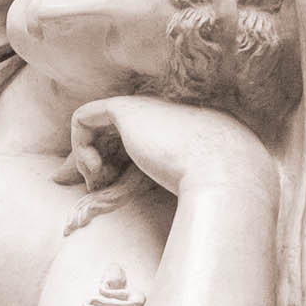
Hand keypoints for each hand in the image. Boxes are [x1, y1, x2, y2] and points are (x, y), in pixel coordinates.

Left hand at [56, 95, 274, 201]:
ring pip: (95, 126)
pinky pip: (83, 119)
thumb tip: (113, 198)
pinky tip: (94, 169)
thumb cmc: (210, 191)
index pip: (131, 140)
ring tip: (97, 181)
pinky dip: (80, 145)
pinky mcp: (126, 108)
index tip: (98, 188)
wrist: (225, 174)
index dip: (108, 162)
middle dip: (86, 158)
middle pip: (109, 131)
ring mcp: (145, 107)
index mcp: (178, 130)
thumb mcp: (173, 190)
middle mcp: (160, 114)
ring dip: (85, 157)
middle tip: (83, 186)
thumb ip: (144, 187)